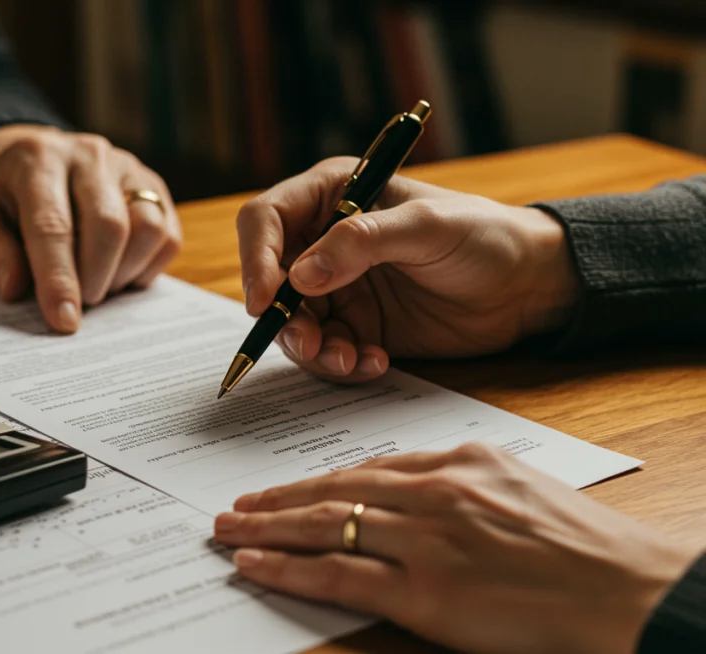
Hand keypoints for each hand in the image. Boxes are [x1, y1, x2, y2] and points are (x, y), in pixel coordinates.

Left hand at [0, 125, 181, 331]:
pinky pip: (168, 235)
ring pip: (148, 228)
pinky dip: (146, 266)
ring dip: (123, 273)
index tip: (64, 320)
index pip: (53, 225)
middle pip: (109, 225)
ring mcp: (126, 167)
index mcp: (37, 159)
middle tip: (78, 304)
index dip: (59, 278)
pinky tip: (117, 271)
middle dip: (94, 279)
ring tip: (96, 284)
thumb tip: (15, 288)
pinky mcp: (152, 186)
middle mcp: (89, 154)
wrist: (27, 152)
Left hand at [213, 443, 700, 653]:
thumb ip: (458, 480)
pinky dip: (288, 568)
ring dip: (265, 530)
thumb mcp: (516, 485)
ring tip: (228, 531)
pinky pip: (338, 574)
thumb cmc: (580, 544)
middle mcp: (432, 493)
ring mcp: (425, 540)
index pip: (361, 468)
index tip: (276, 488)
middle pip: (330, 492)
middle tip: (232, 508)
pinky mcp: (426, 591)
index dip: (310, 481)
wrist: (625, 590)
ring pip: (323, 527)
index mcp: (455, 464)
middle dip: (273, 501)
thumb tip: (407, 484)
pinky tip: (255, 565)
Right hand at [237, 157, 579, 382]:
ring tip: (350, 359)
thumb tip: (300, 275)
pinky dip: (341, 363)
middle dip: (283, 317)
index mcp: (332, 196)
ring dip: (312, 348)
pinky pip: (326, 350)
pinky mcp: (357, 326)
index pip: (266, 220)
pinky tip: (375, 362)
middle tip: (310, 343)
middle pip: (270, 279)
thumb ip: (362, 243)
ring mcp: (338, 287)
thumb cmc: (483, 236)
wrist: (527, 286)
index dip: (256, 257)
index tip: (265, 298)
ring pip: (294, 322)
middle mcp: (324, 241)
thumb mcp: (426, 227)